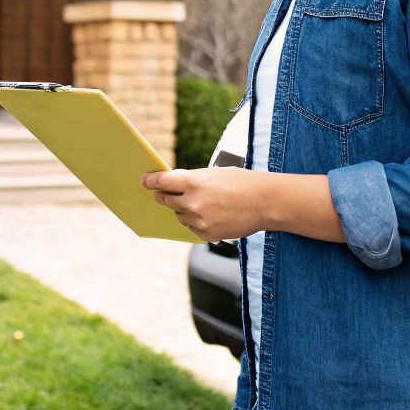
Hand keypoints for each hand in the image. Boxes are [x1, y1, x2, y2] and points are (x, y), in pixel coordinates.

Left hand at [140, 167, 269, 241]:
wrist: (265, 202)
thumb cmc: (242, 183)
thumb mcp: (214, 174)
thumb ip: (192, 179)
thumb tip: (175, 185)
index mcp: (193, 182)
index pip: (162, 182)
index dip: (151, 181)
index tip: (144, 180)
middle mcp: (193, 203)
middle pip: (166, 200)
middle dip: (164, 195)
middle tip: (164, 192)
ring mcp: (199, 221)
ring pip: (179, 215)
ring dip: (183, 209)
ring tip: (202, 202)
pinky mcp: (206, 235)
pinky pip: (191, 228)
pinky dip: (195, 221)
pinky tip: (211, 214)